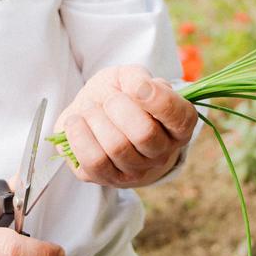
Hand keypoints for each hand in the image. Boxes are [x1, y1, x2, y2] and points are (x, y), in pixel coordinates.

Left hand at [54, 65, 197, 187]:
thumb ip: (137, 78)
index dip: (157, 99)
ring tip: (90, 108)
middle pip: (145, 135)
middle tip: (108, 99)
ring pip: (117, 147)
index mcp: (178, 124)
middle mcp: (162, 152)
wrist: (94, 114)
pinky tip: (76, 122)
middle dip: (118, 107)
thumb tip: (139, 88)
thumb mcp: (129, 76)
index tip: (137, 83)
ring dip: (96, 119)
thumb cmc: (118, 93)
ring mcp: (136, 170)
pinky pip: (94, 161)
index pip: (178, 117)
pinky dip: (79, 136)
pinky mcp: (107, 178)